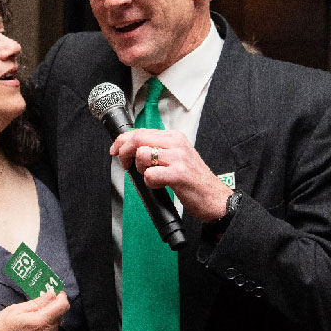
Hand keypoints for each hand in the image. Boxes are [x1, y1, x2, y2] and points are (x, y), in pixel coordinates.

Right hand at [0, 291, 68, 330]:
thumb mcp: (15, 310)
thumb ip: (37, 302)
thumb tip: (51, 295)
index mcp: (40, 322)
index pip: (62, 307)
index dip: (61, 297)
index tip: (56, 293)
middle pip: (59, 317)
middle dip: (53, 308)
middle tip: (40, 303)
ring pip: (54, 328)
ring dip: (49, 320)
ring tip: (32, 317)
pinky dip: (44, 330)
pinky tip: (30, 329)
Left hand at [110, 129, 232, 222]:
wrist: (215, 198)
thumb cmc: (194, 181)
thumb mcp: (176, 157)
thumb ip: (157, 150)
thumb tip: (131, 149)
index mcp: (174, 137)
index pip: (140, 131)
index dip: (122, 141)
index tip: (115, 150)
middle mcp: (176, 144)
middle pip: (138, 138)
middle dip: (124, 152)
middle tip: (124, 164)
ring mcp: (178, 158)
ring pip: (142, 155)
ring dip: (140, 169)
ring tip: (153, 176)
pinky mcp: (178, 174)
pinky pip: (150, 175)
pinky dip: (150, 183)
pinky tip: (161, 185)